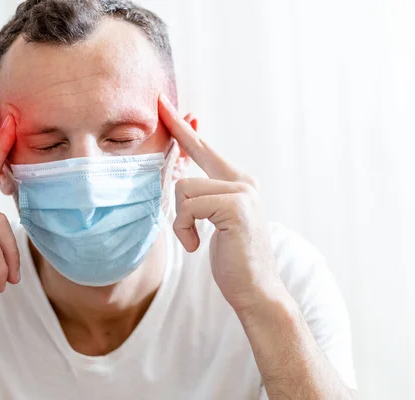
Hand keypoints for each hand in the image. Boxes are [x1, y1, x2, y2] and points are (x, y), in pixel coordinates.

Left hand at [158, 94, 283, 314]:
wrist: (255, 289)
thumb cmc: (232, 257)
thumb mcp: (212, 220)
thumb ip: (200, 194)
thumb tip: (176, 172)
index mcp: (238, 182)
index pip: (205, 149)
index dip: (185, 127)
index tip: (167, 105)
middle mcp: (243, 181)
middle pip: (196, 151)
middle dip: (178, 130)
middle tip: (160, 102)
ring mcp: (243, 191)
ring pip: (184, 188)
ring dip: (180, 219)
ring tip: (194, 238)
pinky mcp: (236, 205)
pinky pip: (188, 207)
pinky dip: (184, 229)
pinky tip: (196, 246)